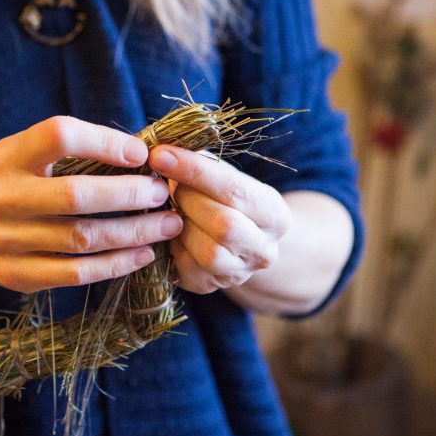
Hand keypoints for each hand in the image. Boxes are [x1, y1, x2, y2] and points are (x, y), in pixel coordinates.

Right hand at [0, 116, 184, 293]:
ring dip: (134, 233)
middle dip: (129, 195)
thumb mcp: (24, 152)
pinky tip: (142, 253)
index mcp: (9, 156)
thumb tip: (142, 151)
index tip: (140, 153)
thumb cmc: (10, 181)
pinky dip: (116, 264)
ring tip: (167, 224)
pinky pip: (75, 273)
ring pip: (82, 239)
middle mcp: (1, 197)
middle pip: (76, 196)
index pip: (59, 136)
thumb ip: (71, 149)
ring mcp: (4, 240)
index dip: (104, 142)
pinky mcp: (14, 275)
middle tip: (162, 193)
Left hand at [148, 145, 291, 294]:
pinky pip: (185, 268)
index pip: (234, 190)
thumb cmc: (226, 200)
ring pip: (207, 252)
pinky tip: (169, 231)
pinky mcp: (209, 286)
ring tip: (171, 208)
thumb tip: (163, 148)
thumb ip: (202, 163)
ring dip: (180, 225)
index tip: (160, 154)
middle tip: (168, 185)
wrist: (238, 244)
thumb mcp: (226, 178)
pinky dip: (171, 246)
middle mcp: (264, 249)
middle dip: (188, 200)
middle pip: (224, 225)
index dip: (194, 171)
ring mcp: (239, 273)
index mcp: (275, 214)